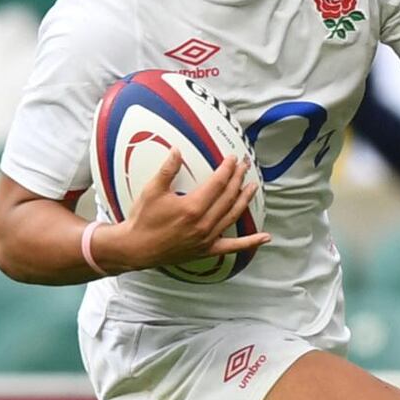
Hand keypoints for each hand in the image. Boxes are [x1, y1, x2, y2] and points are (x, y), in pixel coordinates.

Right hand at [109, 149, 269, 271]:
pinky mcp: (207, 250)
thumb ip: (167, 170)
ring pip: (233, 215)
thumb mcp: (152, 190)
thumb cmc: (143, 219)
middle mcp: (204, 223)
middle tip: (244, 166)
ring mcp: (207, 238)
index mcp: (192, 207)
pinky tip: (264, 238)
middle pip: (228, 196)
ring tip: (253, 186)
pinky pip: (232, 246)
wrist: (135, 248)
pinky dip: (250, 242)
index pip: (218, 183)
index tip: (232, 159)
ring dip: (245, 200)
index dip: (227, 169)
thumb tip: (177, 150)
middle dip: (238, 179)